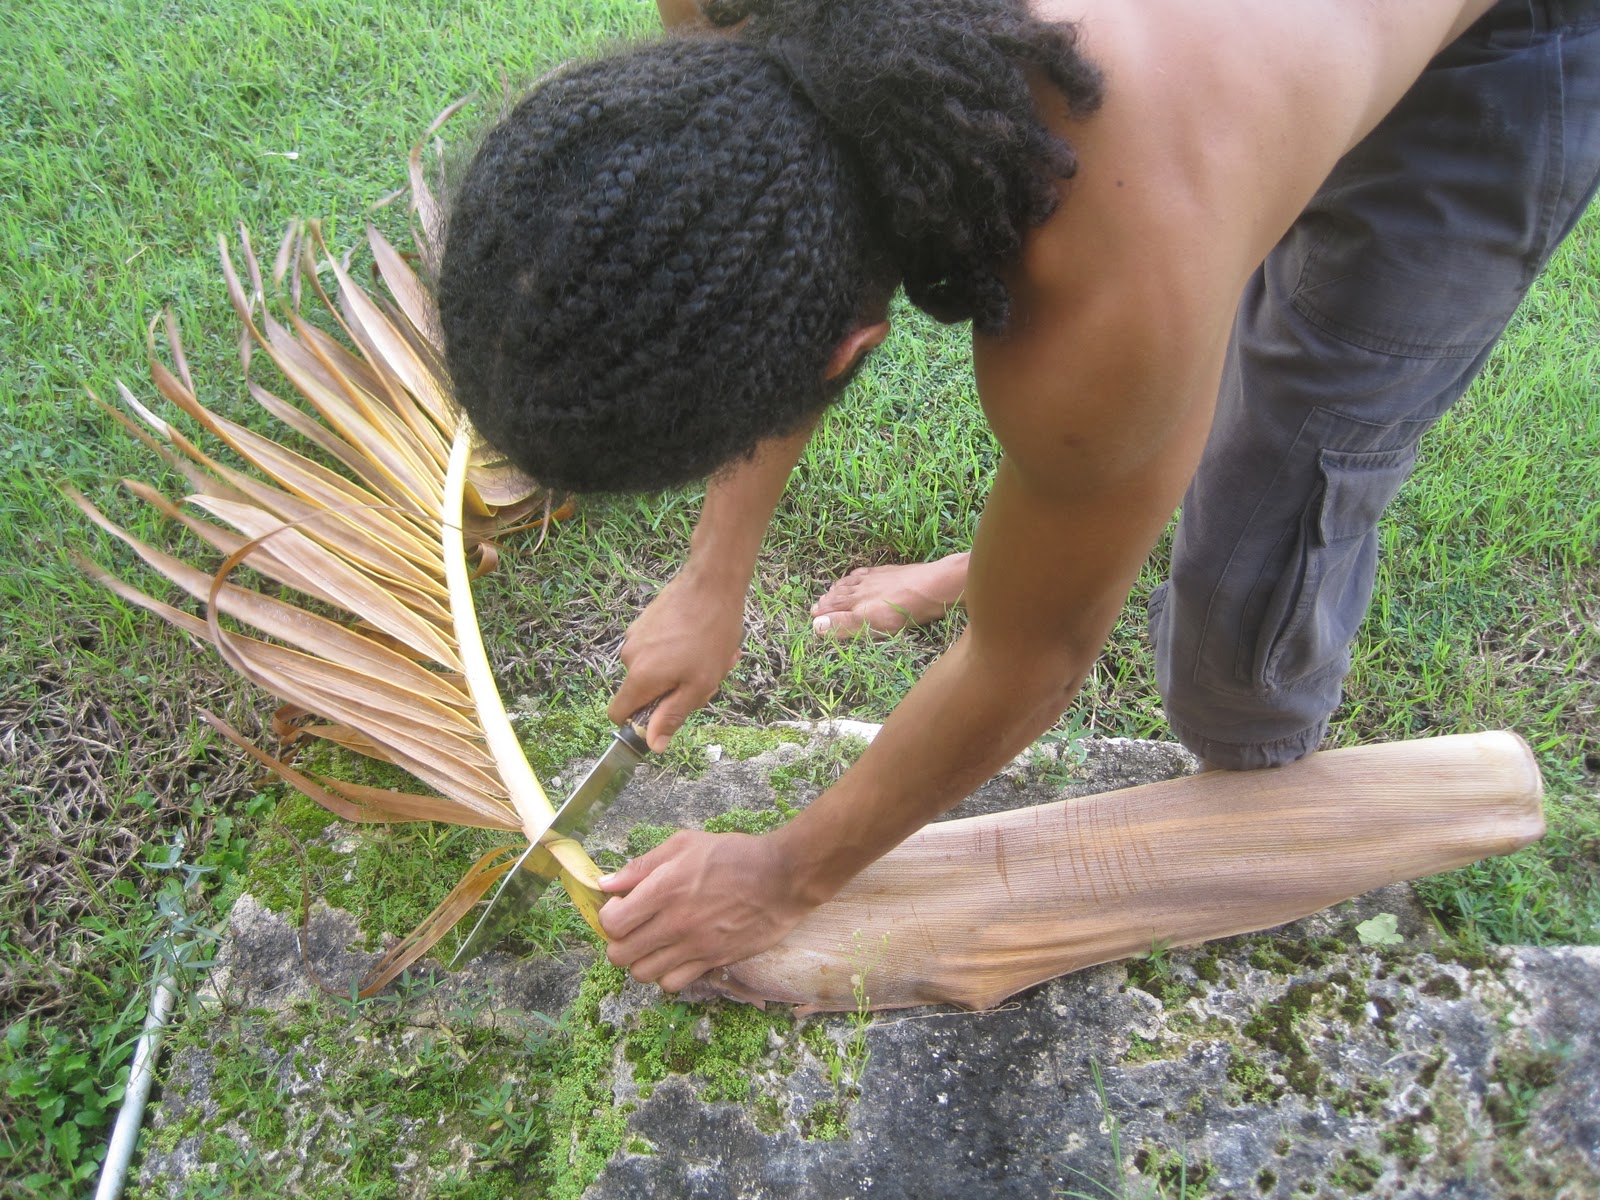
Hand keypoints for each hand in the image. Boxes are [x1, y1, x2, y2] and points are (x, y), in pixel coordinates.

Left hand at [597, 830, 814, 990]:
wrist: (781, 878)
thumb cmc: (733, 855)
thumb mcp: (684, 844)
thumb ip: (641, 866)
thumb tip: (605, 883)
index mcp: (662, 890)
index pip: (611, 923)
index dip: (609, 917)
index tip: (621, 907)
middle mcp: (673, 924)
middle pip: (619, 955)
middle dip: (619, 941)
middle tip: (634, 927)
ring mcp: (693, 947)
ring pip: (643, 974)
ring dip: (641, 959)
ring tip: (654, 942)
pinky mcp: (712, 961)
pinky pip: (673, 983)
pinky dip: (667, 974)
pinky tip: (675, 955)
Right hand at [609, 569, 744, 750]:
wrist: (712, 583)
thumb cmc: (711, 635)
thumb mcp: (699, 685)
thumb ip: (672, 716)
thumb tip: (653, 745)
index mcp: (640, 677)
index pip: (618, 713)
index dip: (639, 721)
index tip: (666, 713)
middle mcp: (630, 656)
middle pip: (643, 691)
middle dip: (672, 691)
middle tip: (706, 678)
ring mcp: (636, 635)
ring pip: (654, 669)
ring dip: (680, 670)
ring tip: (710, 656)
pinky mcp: (645, 621)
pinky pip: (658, 648)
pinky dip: (678, 650)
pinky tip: (702, 638)